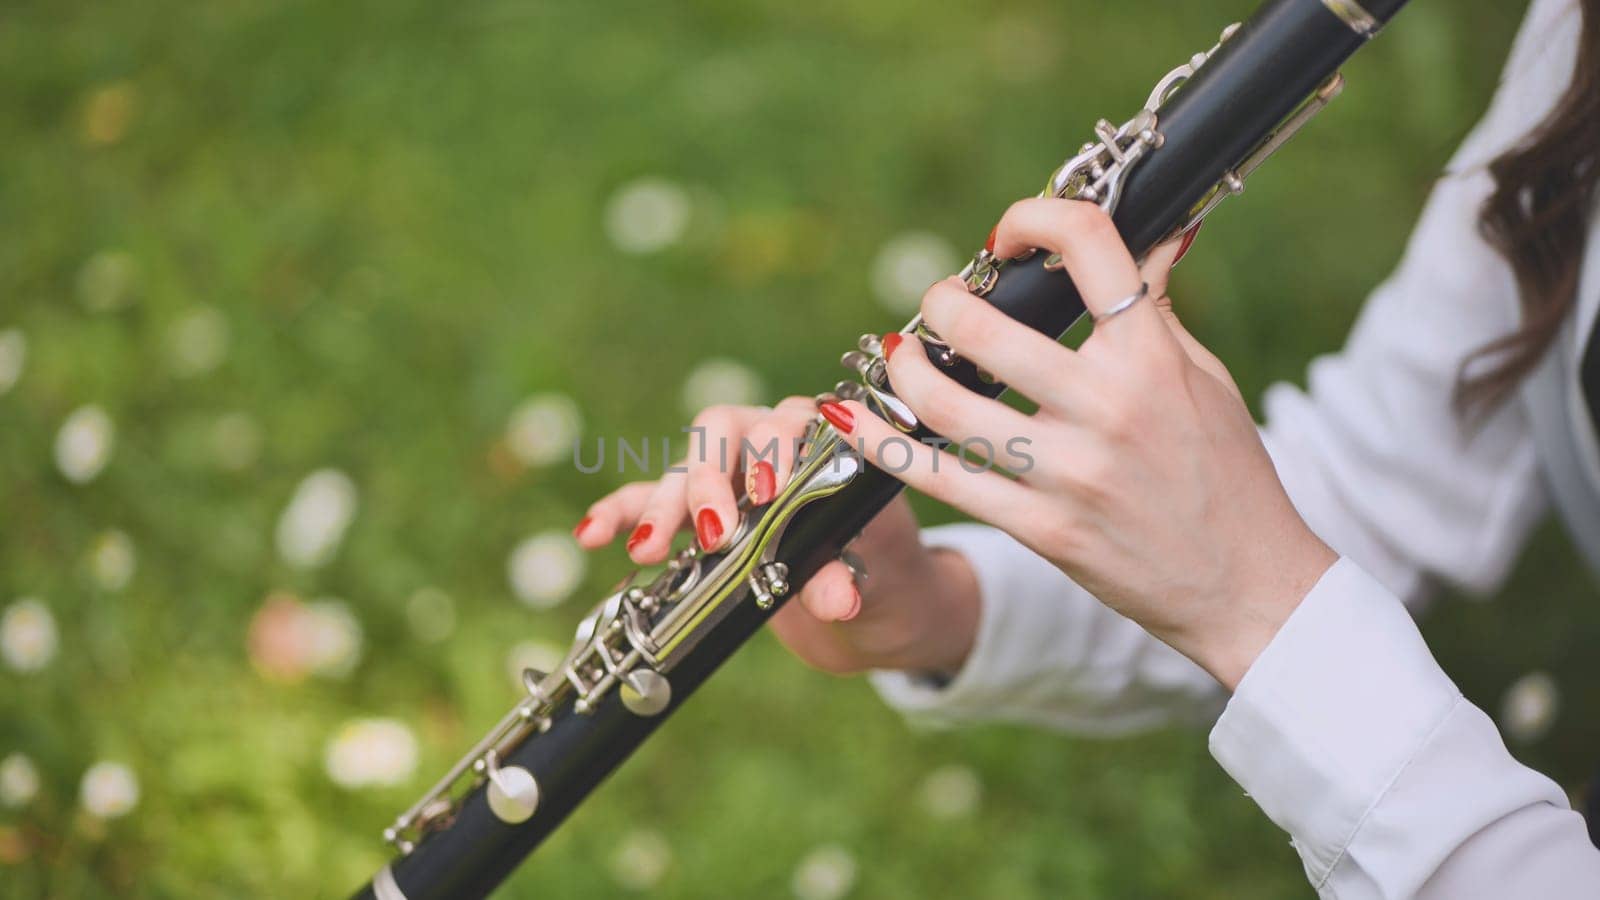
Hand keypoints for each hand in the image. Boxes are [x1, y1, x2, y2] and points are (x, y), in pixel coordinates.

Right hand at [573, 399, 979, 674]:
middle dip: (710, 479)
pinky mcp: (698, 512)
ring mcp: (729, 474)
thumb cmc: (884, 570)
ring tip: (648, 549)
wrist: (875, 597)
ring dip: (664, 504)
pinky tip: (590, 534)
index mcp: (823, 440)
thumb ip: (851, 577)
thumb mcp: (878, 577)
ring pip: (685, 466)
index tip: (767, 493)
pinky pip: (648, 499)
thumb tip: (838, 598)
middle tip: (711, 532)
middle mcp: (771, 444)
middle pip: (725, 433)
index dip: (774, 452)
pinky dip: (621, 512)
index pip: (791, 422)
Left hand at [829, 198, 1335, 689]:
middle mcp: (1109, 408)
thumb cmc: (1227, 473)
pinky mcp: (1042, 530)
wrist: (1246, 586)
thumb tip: (1152, 233)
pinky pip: (944, 481)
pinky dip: (887, 446)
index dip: (1035, 218)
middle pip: (989, 331)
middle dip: (945, 301)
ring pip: (950, 408)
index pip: (1089, 249)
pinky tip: (855, 418)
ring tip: (900, 353)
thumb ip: (1158, 307)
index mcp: (1152, 356)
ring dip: (906, 370)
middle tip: (939, 301)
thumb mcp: (1205, 379)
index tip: (1010, 235)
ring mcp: (1071, 474)